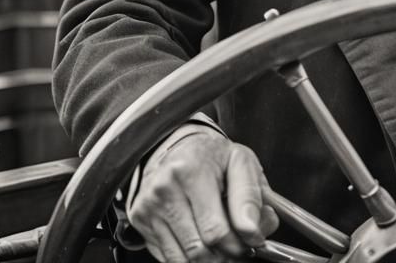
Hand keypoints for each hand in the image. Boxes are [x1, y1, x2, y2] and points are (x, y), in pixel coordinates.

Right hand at [128, 128, 278, 261]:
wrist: (175, 144)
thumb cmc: (211, 155)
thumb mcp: (240, 162)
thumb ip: (251, 196)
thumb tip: (254, 231)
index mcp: (192, 170)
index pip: (216, 230)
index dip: (240, 244)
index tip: (253, 241)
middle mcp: (165, 188)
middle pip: (199, 249)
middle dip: (226, 254)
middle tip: (240, 246)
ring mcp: (149, 206)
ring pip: (183, 258)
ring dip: (208, 259)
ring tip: (223, 244)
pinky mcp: (140, 220)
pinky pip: (167, 256)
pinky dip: (189, 257)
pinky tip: (201, 240)